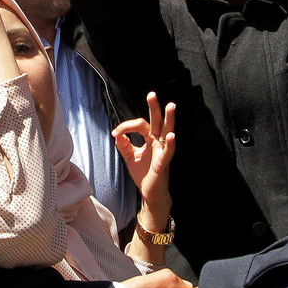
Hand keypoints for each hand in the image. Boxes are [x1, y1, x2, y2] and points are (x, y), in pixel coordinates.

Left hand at [113, 92, 174, 226]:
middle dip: (154, 108)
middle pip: (157, 121)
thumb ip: (124, 145)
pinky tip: (171, 136)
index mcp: (150, 139)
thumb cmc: (144, 174)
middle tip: (151, 94)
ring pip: (167, 131)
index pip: (140, 125)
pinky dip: (170, 143)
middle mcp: (158, 142)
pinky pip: (168, 151)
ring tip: (171, 106)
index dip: (126, 126)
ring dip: (169, 119)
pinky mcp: (164, 162)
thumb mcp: (130, 157)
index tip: (116, 133)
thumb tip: (116, 134)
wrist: (150, 193)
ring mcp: (162, 151)